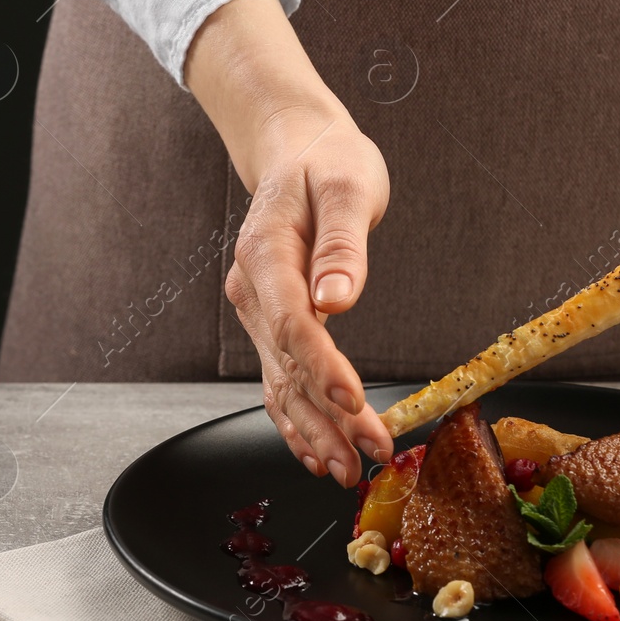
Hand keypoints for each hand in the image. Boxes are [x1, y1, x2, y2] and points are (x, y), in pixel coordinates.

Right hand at [183, 0, 394, 485]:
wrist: (296, 150)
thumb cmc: (327, 161)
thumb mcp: (346, 185)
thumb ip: (341, 245)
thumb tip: (337, 300)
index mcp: (265, 252)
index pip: (292, 322)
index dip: (321, 367)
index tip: (354, 401)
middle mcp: (252, 289)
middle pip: (286, 365)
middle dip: (327, 418)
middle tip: (367, 457)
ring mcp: (257, 310)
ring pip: (280, 383)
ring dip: (313, 432)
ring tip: (347, 470)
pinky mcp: (270, 322)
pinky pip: (278, 379)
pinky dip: (296, 420)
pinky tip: (318, 452)